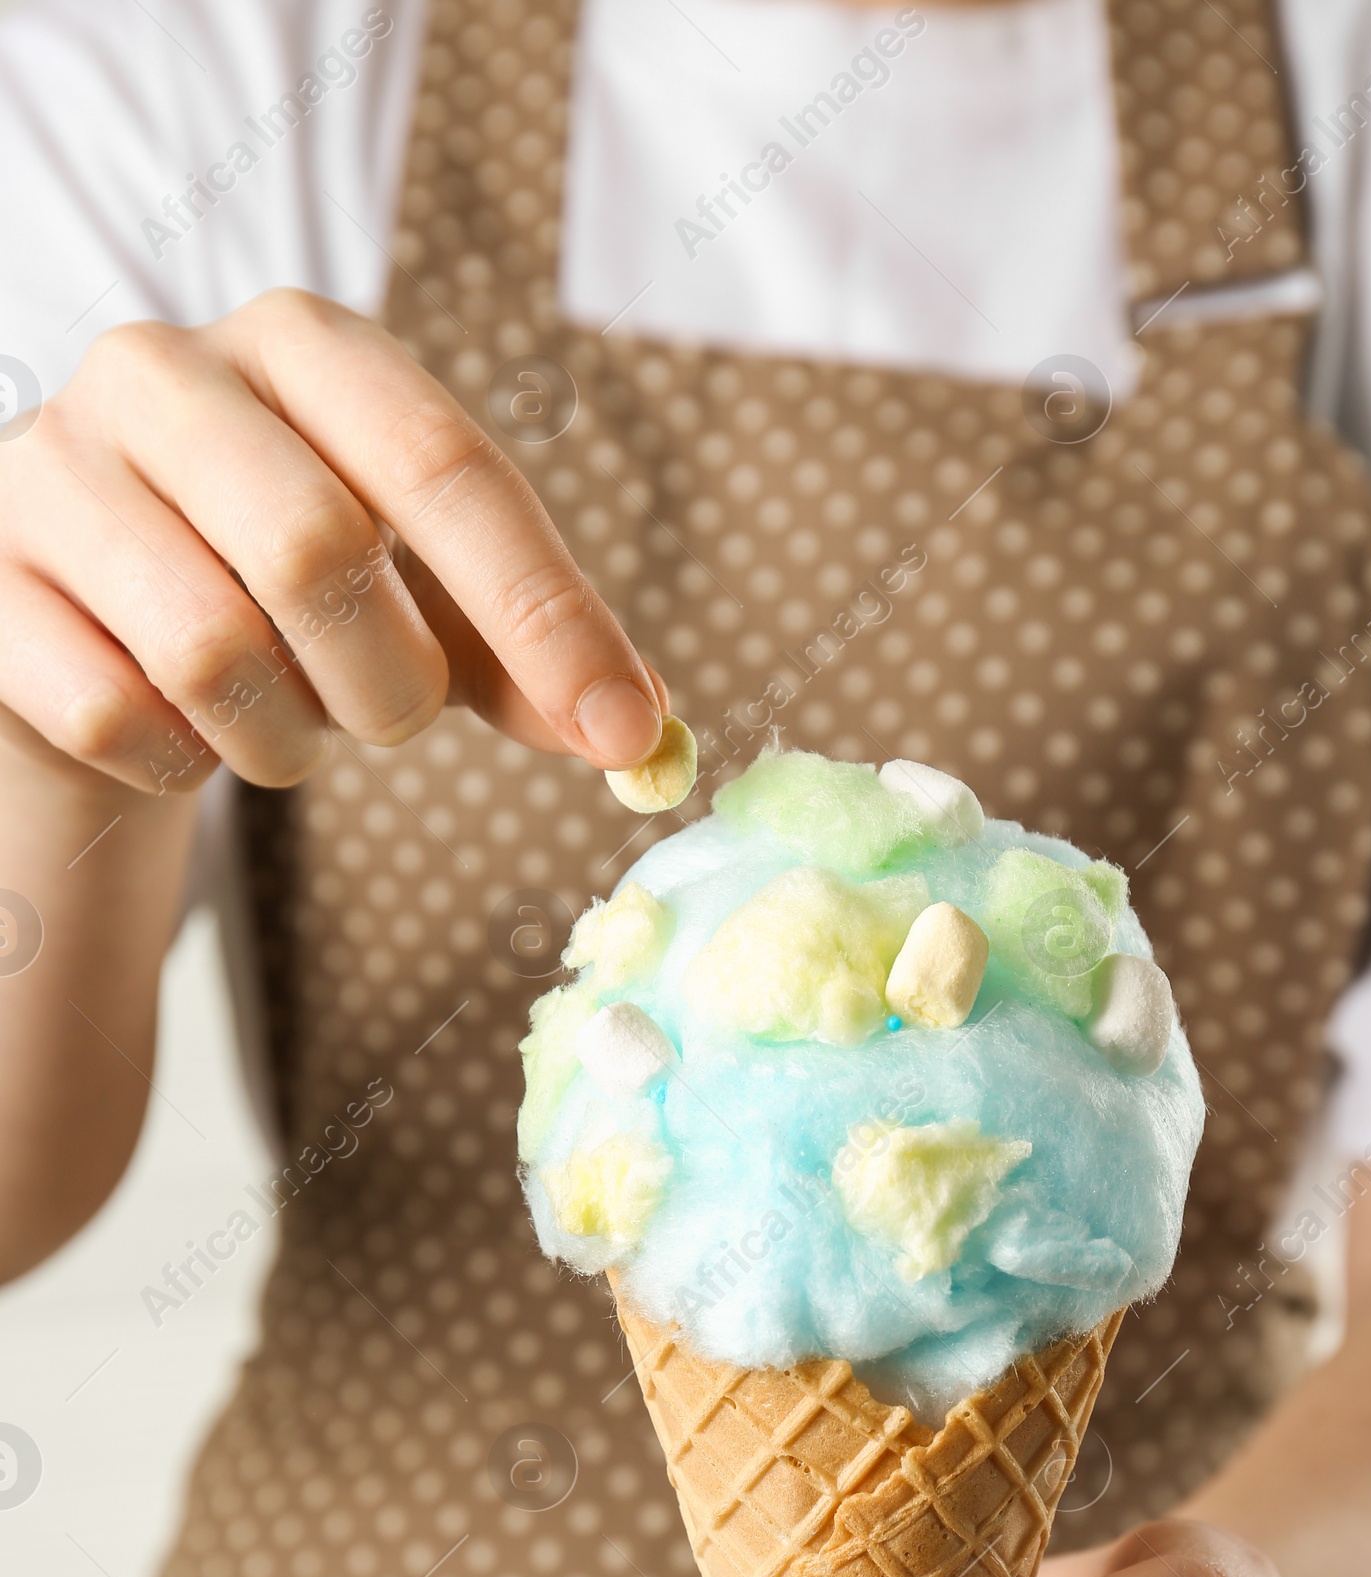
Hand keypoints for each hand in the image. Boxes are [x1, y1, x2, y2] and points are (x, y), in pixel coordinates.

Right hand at [0, 288, 665, 793]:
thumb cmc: (280, 603)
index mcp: (303, 345)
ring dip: (282, 737)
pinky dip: (180, 764)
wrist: (83, 625)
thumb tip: (639, 730)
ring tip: (280, 720)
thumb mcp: (420, 602)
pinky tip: (180, 733)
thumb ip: (528, 653)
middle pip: (318, 552)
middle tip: (389, 719)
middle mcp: (163, 371)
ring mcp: (52, 466)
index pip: (444, 465)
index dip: (546, 611)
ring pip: (210, 649)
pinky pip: (117, 715)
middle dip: (387, 684)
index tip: (624, 730)